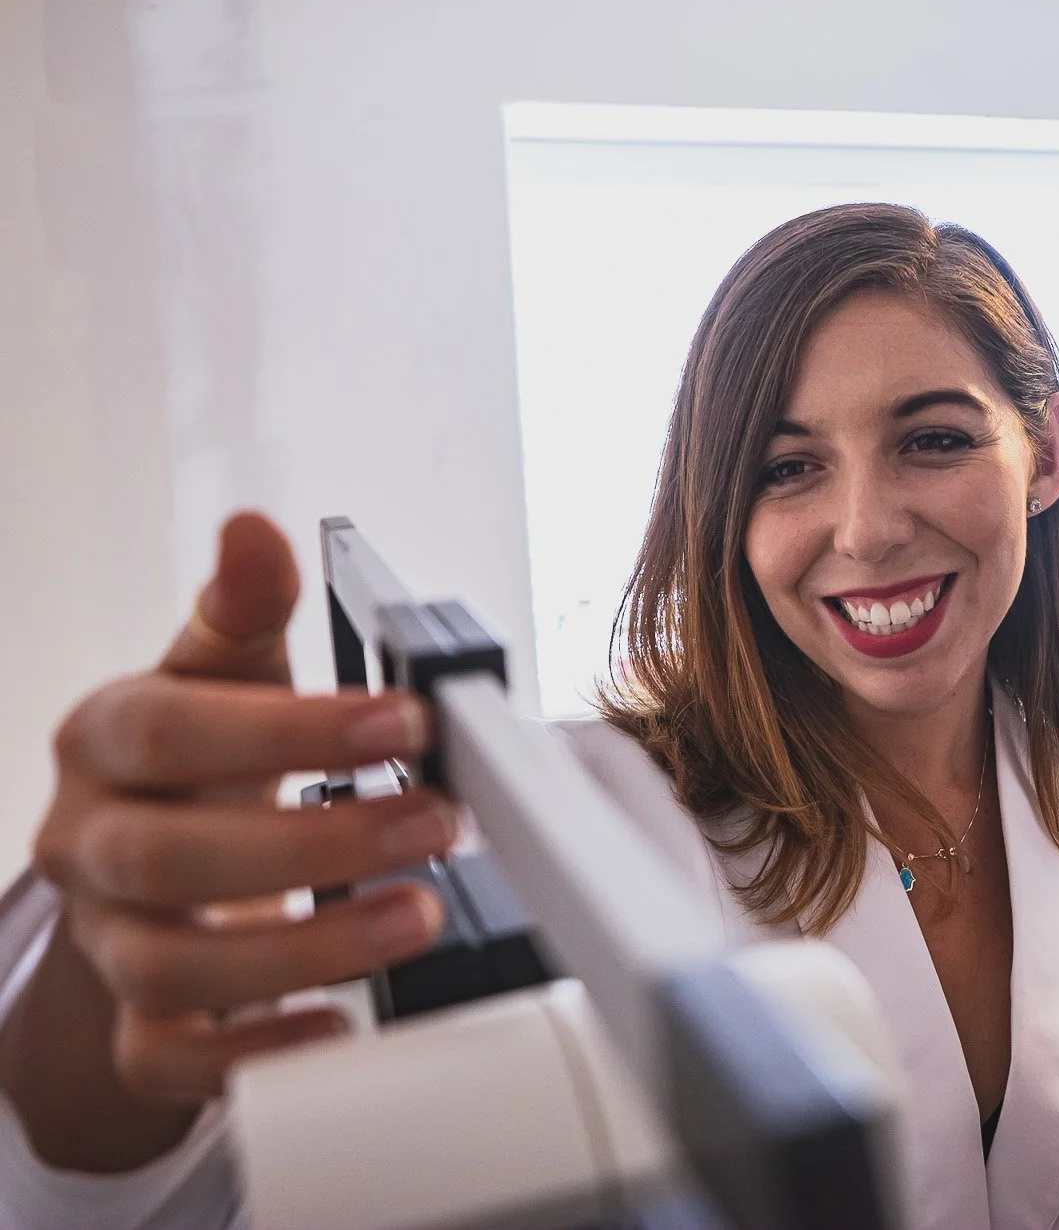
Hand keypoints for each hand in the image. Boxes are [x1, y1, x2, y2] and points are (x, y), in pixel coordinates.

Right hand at [31, 512, 457, 1103]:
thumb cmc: (205, 750)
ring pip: (176, 965)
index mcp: (104, 739)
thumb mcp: (225, 668)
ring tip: (423, 915)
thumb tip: (253, 530)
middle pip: (171, 857)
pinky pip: (172, 1058)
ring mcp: (110, 939)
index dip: (288, 727)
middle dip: (315, 846)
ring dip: (310, 950)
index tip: (403, 719)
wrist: (160, 855)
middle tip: (437, 822)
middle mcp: (90, 843)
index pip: (175, 729)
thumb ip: (245, 609)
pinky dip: (257, 1050)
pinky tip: (341, 1025)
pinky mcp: (141, 1020)